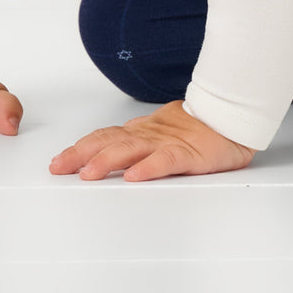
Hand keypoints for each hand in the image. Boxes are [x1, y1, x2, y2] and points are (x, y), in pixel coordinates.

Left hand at [49, 100, 255, 181]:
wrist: (234, 115)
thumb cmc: (201, 127)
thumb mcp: (163, 131)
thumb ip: (139, 139)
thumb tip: (113, 146)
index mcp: (143, 131)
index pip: (106, 137)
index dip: (81, 148)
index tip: (59, 161)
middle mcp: (150, 134)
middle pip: (110, 142)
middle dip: (81, 155)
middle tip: (58, 168)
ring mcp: (168, 142)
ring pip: (132, 150)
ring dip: (106, 161)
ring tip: (86, 173)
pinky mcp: (189, 153)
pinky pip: (166, 161)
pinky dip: (149, 168)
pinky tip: (134, 177)